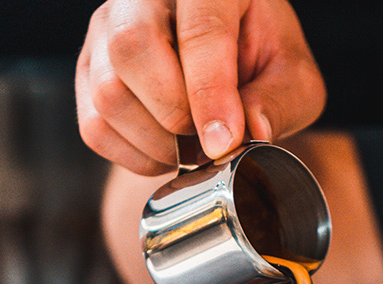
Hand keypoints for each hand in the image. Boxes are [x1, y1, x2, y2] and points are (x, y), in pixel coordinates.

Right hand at [76, 0, 325, 173]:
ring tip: (193, 147)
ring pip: (108, 93)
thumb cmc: (261, 59)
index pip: (199, 29)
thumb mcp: (293, 77)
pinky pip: (95, 127)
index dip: (210, 93)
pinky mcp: (88, 69)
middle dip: (176, 116)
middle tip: (210, 142)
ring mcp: (107, 28)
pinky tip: (167, 150)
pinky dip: (135, 156)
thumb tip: (250, 132)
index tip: (224, 143)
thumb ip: (280, 101)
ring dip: (157, 144)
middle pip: (132, 50)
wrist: (229, 56)